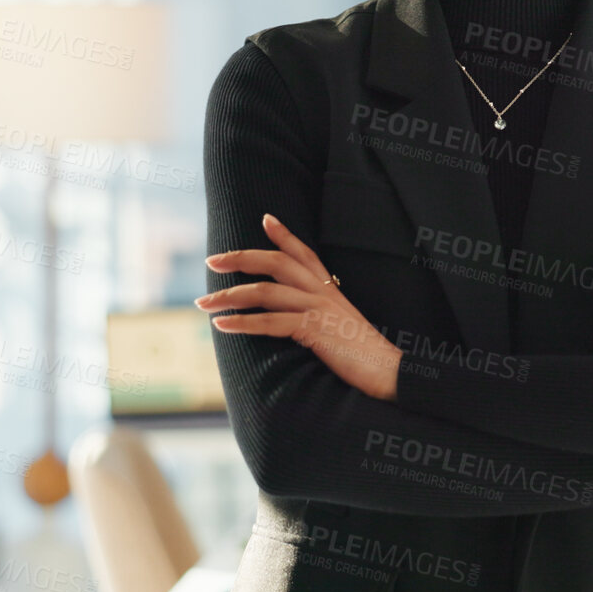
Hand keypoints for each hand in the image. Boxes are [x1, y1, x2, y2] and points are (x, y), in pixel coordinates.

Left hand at [200, 214, 403, 400]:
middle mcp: (323, 292)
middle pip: (276, 263)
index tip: (266, 218)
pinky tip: (222, 325)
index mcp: (330, 290)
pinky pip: (270, 322)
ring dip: (229, 296)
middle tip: (212, 260)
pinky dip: (243, 323)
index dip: (284, 234)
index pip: (305, 253)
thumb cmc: (364, 356)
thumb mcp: (342, 326)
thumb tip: (296, 318)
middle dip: (240, 258)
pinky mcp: (314, 329)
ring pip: (265, 292)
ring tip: (203, 303)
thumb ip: (321, 314)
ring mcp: (319, 308)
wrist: (389, 373)